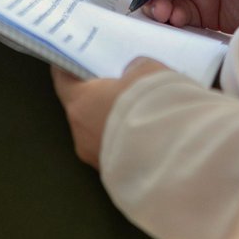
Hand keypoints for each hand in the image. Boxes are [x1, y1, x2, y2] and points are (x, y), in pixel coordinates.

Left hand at [52, 58, 170, 168]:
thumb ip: (135, 69)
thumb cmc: (152, 107)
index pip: (63, 81)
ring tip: (144, 113)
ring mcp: (97, 159)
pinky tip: (152, 134)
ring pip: (102, 133)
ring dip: (117, 123)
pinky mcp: (116, 175)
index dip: (68, 70)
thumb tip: (133, 72)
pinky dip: (129, 141)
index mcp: (81, 103)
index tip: (72, 63)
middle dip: (100, 99)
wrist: (175, 155)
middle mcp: (82, 134)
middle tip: (120, 87)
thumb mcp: (148, 72)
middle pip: (85, 110)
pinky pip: (119, 151)